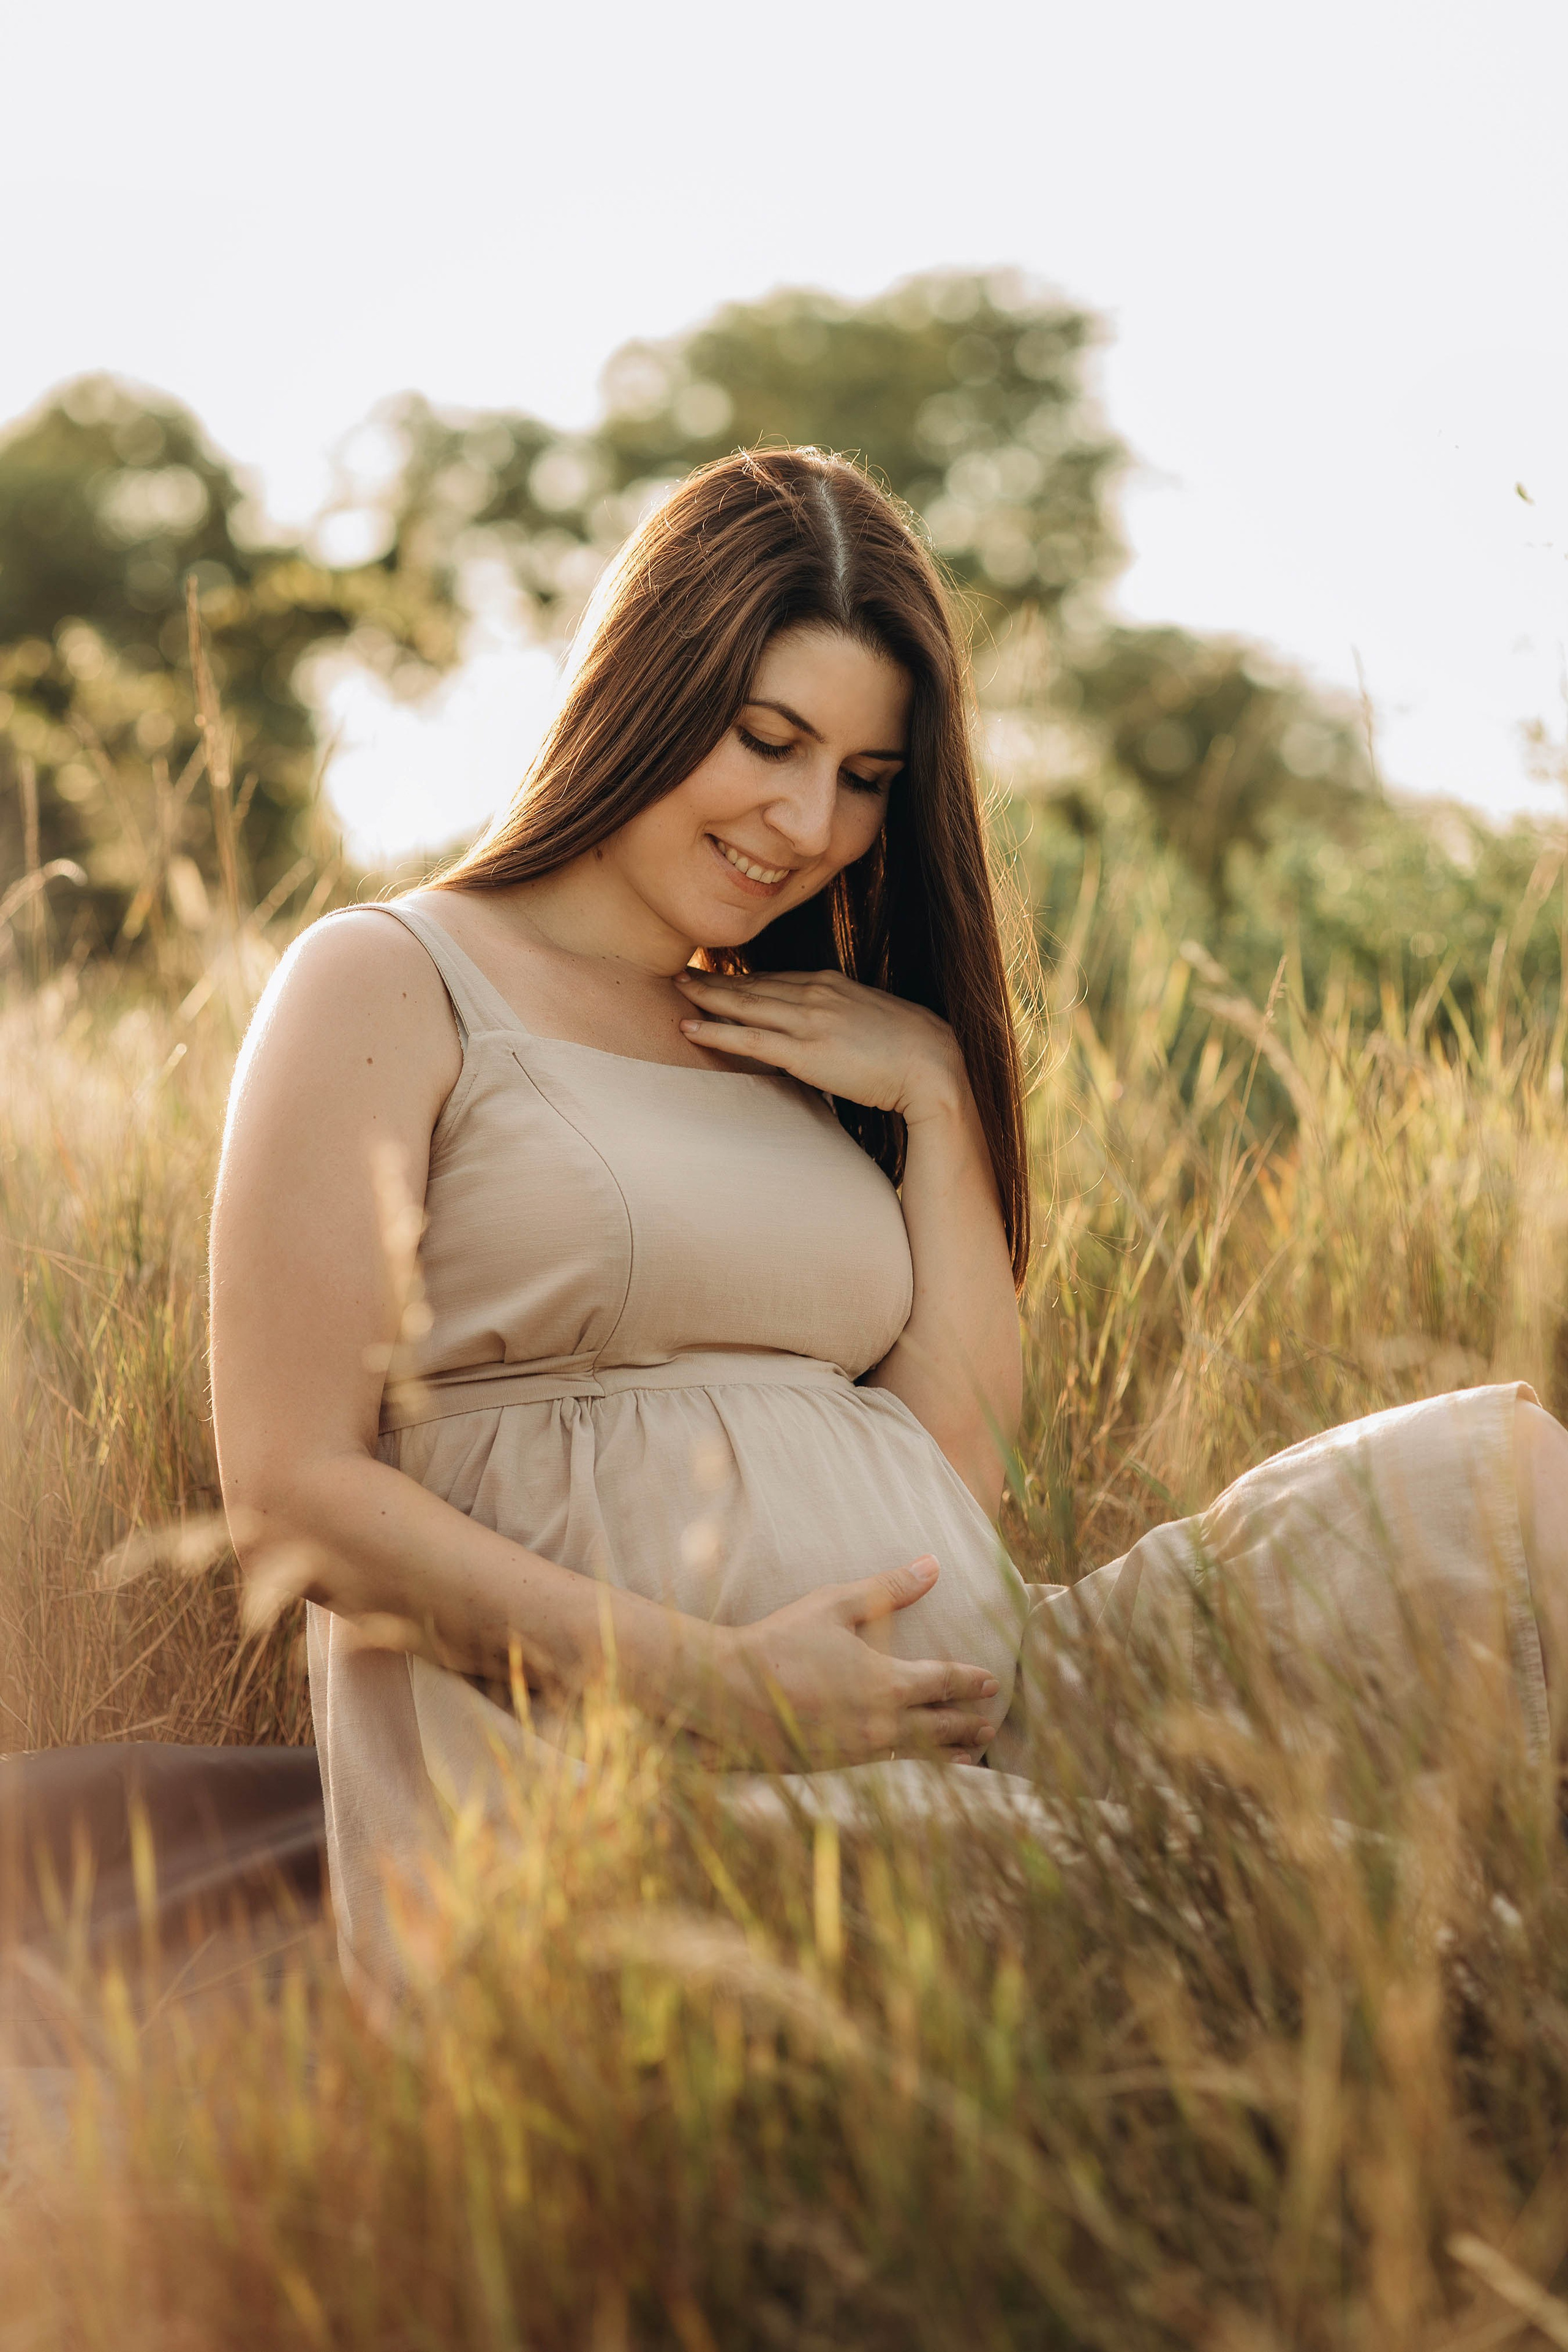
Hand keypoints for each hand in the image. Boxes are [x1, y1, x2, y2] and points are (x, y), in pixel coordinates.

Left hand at [675, 967, 962, 1120]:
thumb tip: (835, 1030)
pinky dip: (715, 1031)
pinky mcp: (803, 1052)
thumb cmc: (913, 1048)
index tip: (720, 974)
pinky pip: (748, 1039)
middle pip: (754, 985)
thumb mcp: (876, 1018)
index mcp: (833, 983)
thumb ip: (847, 1016)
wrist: (932, 1064)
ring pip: (744, 1005)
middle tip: (682, 971)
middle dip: (715, 978)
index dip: (745, 978)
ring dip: (706, 996)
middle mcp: (815, 994)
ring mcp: (807, 1021)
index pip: (777, 979)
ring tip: (676, 989)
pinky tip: (689, 1027)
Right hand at [709, 1555, 1001, 1768]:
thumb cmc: (781, 1642)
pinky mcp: (835, 1766)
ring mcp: (859, 1751)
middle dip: (968, 1725)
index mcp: (887, 1683)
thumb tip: (932, 1565)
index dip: (970, 1681)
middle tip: (991, 1726)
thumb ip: (888, 1589)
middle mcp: (881, 1724)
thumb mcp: (835, 1605)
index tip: (991, 1682)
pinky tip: (912, 1765)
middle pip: (939, 1726)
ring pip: (917, 1755)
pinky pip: (887, 1769)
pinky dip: (910, 1766)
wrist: (729, 1694)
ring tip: (969, 1756)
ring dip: (947, 1753)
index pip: (944, 1681)